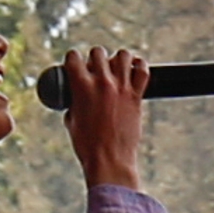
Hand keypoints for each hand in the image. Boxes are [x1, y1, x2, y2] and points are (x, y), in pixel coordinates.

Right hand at [60, 45, 149, 185]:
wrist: (109, 160)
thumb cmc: (87, 145)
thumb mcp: (71, 121)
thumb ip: (73, 105)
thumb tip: (75, 100)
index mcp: (81, 87)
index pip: (74, 57)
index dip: (73, 59)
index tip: (75, 64)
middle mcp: (101, 82)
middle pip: (98, 52)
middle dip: (95, 57)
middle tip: (96, 69)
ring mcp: (121, 88)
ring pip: (123, 55)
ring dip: (118, 58)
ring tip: (116, 67)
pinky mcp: (136, 96)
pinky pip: (142, 70)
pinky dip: (139, 65)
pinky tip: (135, 67)